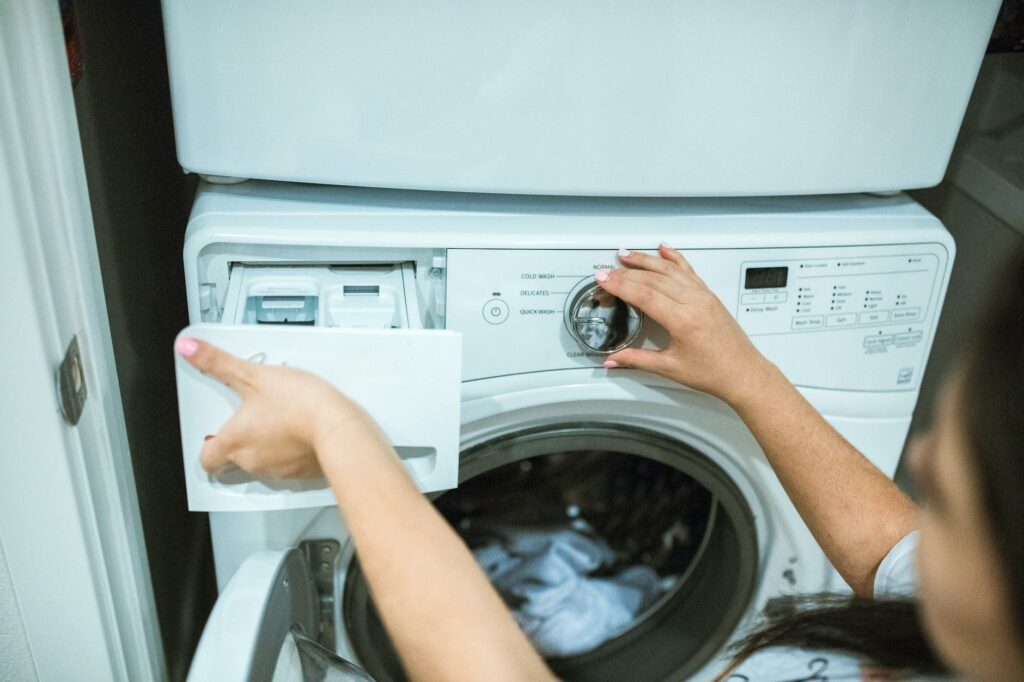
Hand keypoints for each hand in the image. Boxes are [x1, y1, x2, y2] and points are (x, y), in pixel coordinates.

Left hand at [175, 337, 386, 477]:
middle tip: (256, 414)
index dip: (207, 447)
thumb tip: (189, 349)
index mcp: (235, 441)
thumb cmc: (299, 405)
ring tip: (283, 418)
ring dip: (270, 443)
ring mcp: (279, 470)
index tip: (212, 435)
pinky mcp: (304, 472)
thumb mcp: (253, 375)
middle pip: (236, 457)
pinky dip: (294, 449)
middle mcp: (252, 461)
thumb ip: (218, 363)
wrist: (339, 428)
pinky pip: (292, 464)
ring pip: (265, 460)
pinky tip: (304, 430)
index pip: (207, 459)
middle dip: (244, 438)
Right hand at [596, 244, 775, 406]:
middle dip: (627, 272)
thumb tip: (614, 359)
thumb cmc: (714, 372)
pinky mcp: (710, 294)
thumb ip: (637, 360)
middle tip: (607, 271)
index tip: (605, 279)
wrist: (743, 373)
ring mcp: (704, 296)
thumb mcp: (670, 368)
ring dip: (646, 260)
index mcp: (684, 321)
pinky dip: (674, 257)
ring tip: (627, 255)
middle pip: (654, 279)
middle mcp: (695, 303)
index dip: (621, 285)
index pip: (645, 295)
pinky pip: (689, 270)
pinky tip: (664, 249)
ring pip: (670, 270)